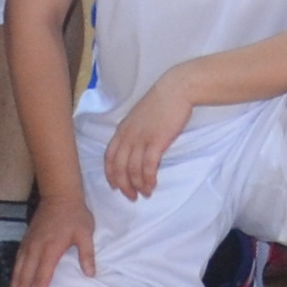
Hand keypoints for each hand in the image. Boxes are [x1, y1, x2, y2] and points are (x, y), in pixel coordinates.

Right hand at [12, 195, 97, 286]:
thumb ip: (87, 254)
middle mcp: (35, 250)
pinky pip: (17, 263)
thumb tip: (90, 275)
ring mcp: (28, 245)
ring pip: (17, 272)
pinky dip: (14, 276)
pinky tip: (15, 285)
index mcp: (50, 250)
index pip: (42, 279)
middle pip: (24, 279)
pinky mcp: (25, 241)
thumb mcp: (85, 233)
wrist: (59, 195)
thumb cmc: (75, 215)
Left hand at [102, 79, 195, 198]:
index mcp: (122, 130)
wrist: (176, 89)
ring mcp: (141, 139)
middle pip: (118, 167)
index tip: (116, 186)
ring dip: (137, 185)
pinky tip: (152, 185)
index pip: (109, 157)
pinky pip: (148, 166)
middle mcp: (128, 136)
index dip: (110, 174)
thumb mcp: (140, 116)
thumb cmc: (161, 102)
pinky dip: (148, 178)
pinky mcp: (156, 141)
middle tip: (131, 196)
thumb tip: (136, 147)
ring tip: (144, 194)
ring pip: (132, 169)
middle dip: (123, 185)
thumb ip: (134, 132)